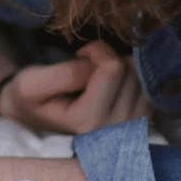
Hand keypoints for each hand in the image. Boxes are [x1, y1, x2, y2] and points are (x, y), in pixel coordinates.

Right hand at [0, 40, 151, 134]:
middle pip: (131, 71)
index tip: (79, 55)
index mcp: (87, 121)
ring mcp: (130, 131)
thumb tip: (100, 65)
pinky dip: (132, 79)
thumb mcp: (33, 83)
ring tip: (98, 77)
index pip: (113, 68)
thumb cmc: (30, 99)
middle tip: (87, 67)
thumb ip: (65, 74)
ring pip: (142, 78)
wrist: (32, 119)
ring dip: (122, 68)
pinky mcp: (139, 126)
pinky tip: (113, 85)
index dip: (96, 50)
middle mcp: (114, 131)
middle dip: (109, 59)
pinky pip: (149, 89)